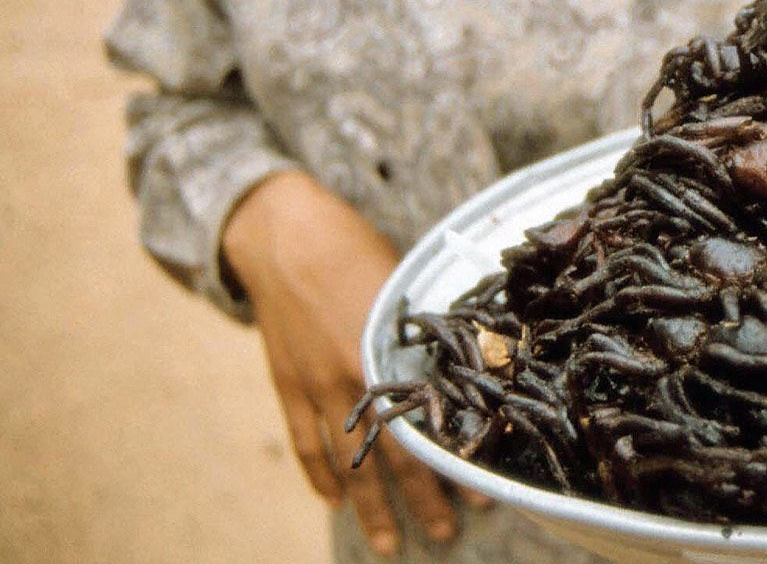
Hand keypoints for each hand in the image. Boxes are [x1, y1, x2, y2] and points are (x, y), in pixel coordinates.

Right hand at [222, 170, 464, 556]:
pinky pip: (306, 442)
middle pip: (392, 453)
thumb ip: (427, 331)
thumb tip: (466, 361)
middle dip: (421, 498)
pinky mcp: (288, 384)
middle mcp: (354, 376)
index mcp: (391, 351)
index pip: (430, 422)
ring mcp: (315, 385)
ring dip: (370, 507)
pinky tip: (334, 503)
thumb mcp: (405, 287)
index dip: (454, 459)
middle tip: (446, 535)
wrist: (284, 235)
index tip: (481, 489)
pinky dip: (320, 477)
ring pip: (348, 461)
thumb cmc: (355, 248)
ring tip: (391, 543)